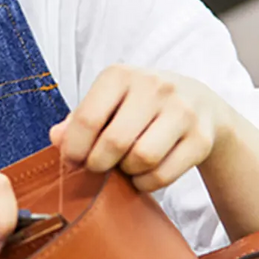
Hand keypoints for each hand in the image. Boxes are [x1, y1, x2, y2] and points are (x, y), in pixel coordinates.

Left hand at [50, 66, 231, 191]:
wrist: (201, 104)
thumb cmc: (140, 105)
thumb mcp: (108, 102)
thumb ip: (78, 120)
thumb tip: (57, 138)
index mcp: (121, 75)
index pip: (87, 119)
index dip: (74, 149)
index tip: (74, 161)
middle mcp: (154, 87)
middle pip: (114, 142)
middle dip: (99, 164)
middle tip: (98, 167)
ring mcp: (182, 111)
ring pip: (142, 158)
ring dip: (127, 172)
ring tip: (125, 166)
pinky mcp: (201, 138)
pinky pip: (163, 175)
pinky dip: (147, 183)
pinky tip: (143, 174)